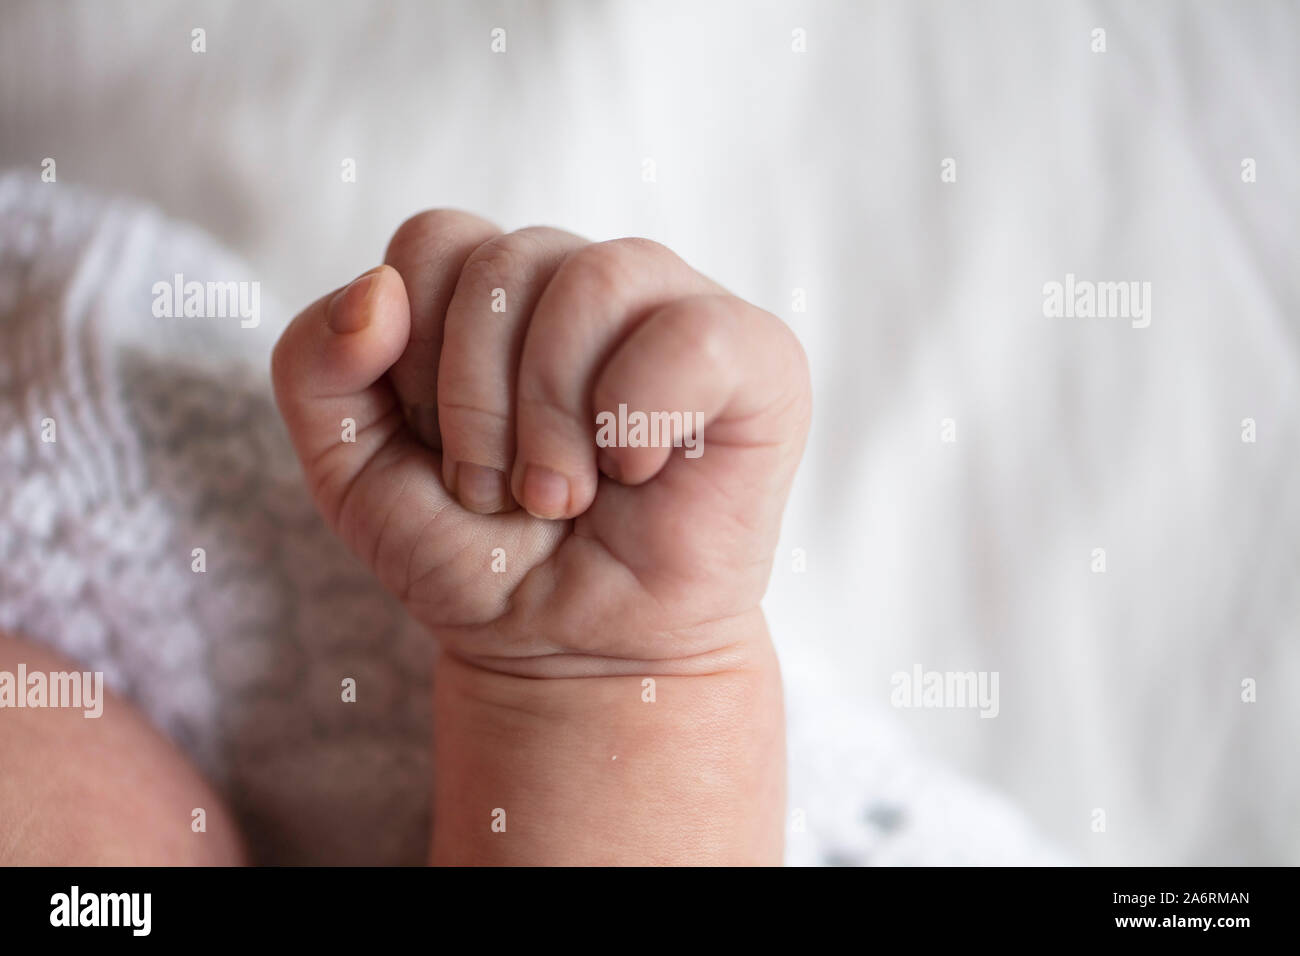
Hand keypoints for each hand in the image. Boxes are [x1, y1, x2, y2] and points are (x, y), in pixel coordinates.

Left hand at [271, 210, 809, 677]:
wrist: (568, 652)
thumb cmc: (475, 556)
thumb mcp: (350, 470)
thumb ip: (314, 368)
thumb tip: (380, 290)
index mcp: (503, 289)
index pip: (434, 241)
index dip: (418, 360)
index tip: (449, 457)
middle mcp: (589, 281)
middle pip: (502, 260)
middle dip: (477, 407)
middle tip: (507, 494)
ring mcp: (676, 308)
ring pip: (590, 278)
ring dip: (552, 419)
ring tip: (564, 496)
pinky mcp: (758, 359)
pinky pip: (690, 333)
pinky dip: (639, 416)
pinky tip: (637, 470)